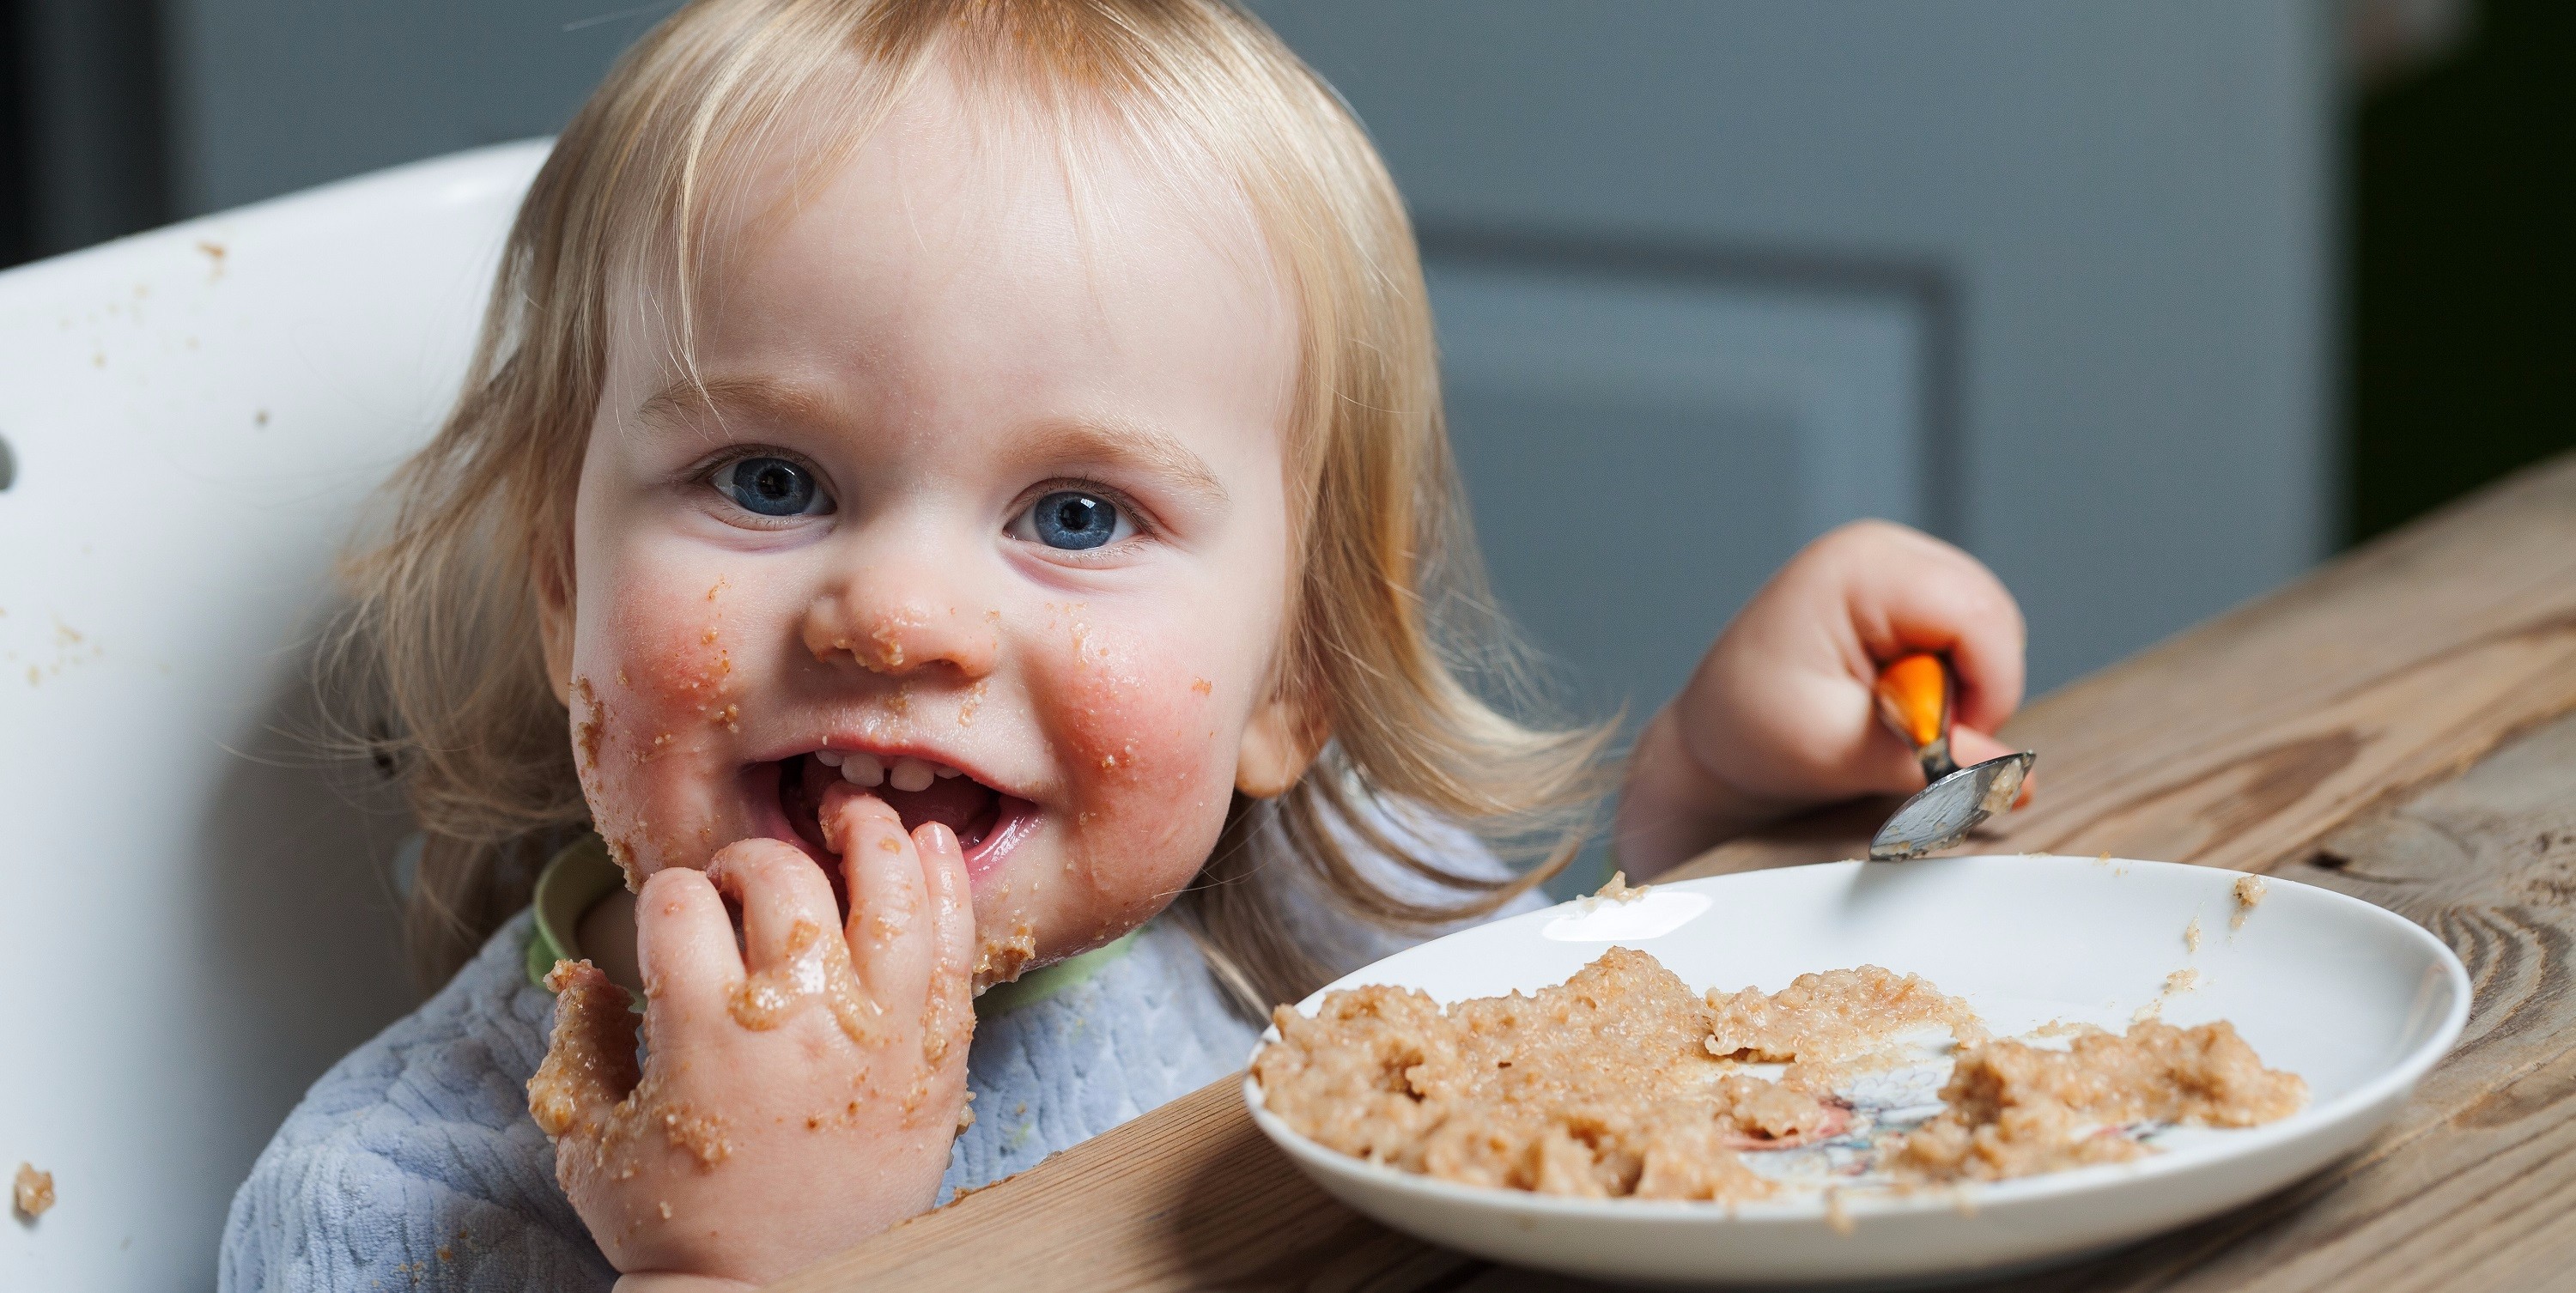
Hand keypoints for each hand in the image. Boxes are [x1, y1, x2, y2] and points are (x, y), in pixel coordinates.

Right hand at [527, 789, 975, 1287]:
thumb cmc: (677, 1227)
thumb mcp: (590, 1139)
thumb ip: (579, 1043)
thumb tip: (578, 973)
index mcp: (703, 1032)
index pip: (679, 900)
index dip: (668, 896)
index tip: (673, 918)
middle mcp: (798, 1020)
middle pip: (781, 878)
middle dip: (751, 860)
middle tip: (746, 883)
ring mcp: (880, 1034)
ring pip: (888, 889)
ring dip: (866, 834)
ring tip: (849, 817)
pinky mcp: (938, 1057)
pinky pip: (954, 946)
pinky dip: (945, 883)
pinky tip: (927, 846)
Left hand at [1613, 520, 2028, 872]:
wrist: (1711, 739)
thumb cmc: (1750, 734)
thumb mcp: (1839, 752)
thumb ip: (1931, 761)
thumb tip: (2017, 781)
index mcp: (1861, 567)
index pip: (1976, 616)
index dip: (1985, 689)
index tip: (1946, 747)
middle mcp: (1885, 550)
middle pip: (1993, 618)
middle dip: (1975, 692)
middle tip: (1915, 740)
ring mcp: (1897, 566)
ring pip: (1990, 631)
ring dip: (1962, 690)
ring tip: (1892, 719)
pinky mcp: (1906, 596)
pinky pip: (1969, 639)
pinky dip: (1951, 682)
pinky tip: (1897, 702)